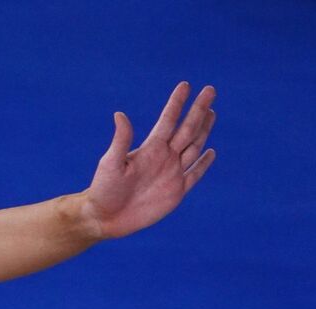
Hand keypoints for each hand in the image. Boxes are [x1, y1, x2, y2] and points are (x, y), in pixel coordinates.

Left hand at [81, 81, 217, 239]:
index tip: (185, 85)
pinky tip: (210, 151)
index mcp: (150, 148)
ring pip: (194, 147)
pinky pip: (194, 174)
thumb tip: (119, 114)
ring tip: (211, 113)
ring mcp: (171, 173)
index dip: (177, 103)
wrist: (105, 217)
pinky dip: (203, 163)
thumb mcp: (110, 163)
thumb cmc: (103, 189)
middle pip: (187, 129)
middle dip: (199, 110)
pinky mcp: (176, 192)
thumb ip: (121, 140)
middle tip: (210, 90)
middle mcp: (164, 157)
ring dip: (204, 130)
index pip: (168, 120)